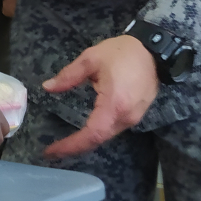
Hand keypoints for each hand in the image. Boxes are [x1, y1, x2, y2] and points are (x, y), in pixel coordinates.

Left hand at [41, 35, 158, 158]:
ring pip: (107, 136)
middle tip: (52, 150)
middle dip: (75, 147)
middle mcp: (126, 117)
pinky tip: (85, 132)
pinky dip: (97, 133)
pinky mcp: (136, 115)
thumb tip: (47, 87)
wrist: (154, 49)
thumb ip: (68, 75)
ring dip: (86, 142)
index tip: (52, 151)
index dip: (71, 145)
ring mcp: (134, 118)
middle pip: (98, 139)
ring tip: (64, 144)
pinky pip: (114, 129)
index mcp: (114, 104)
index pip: (91, 134)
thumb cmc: (122, 52)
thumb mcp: (91, 59)